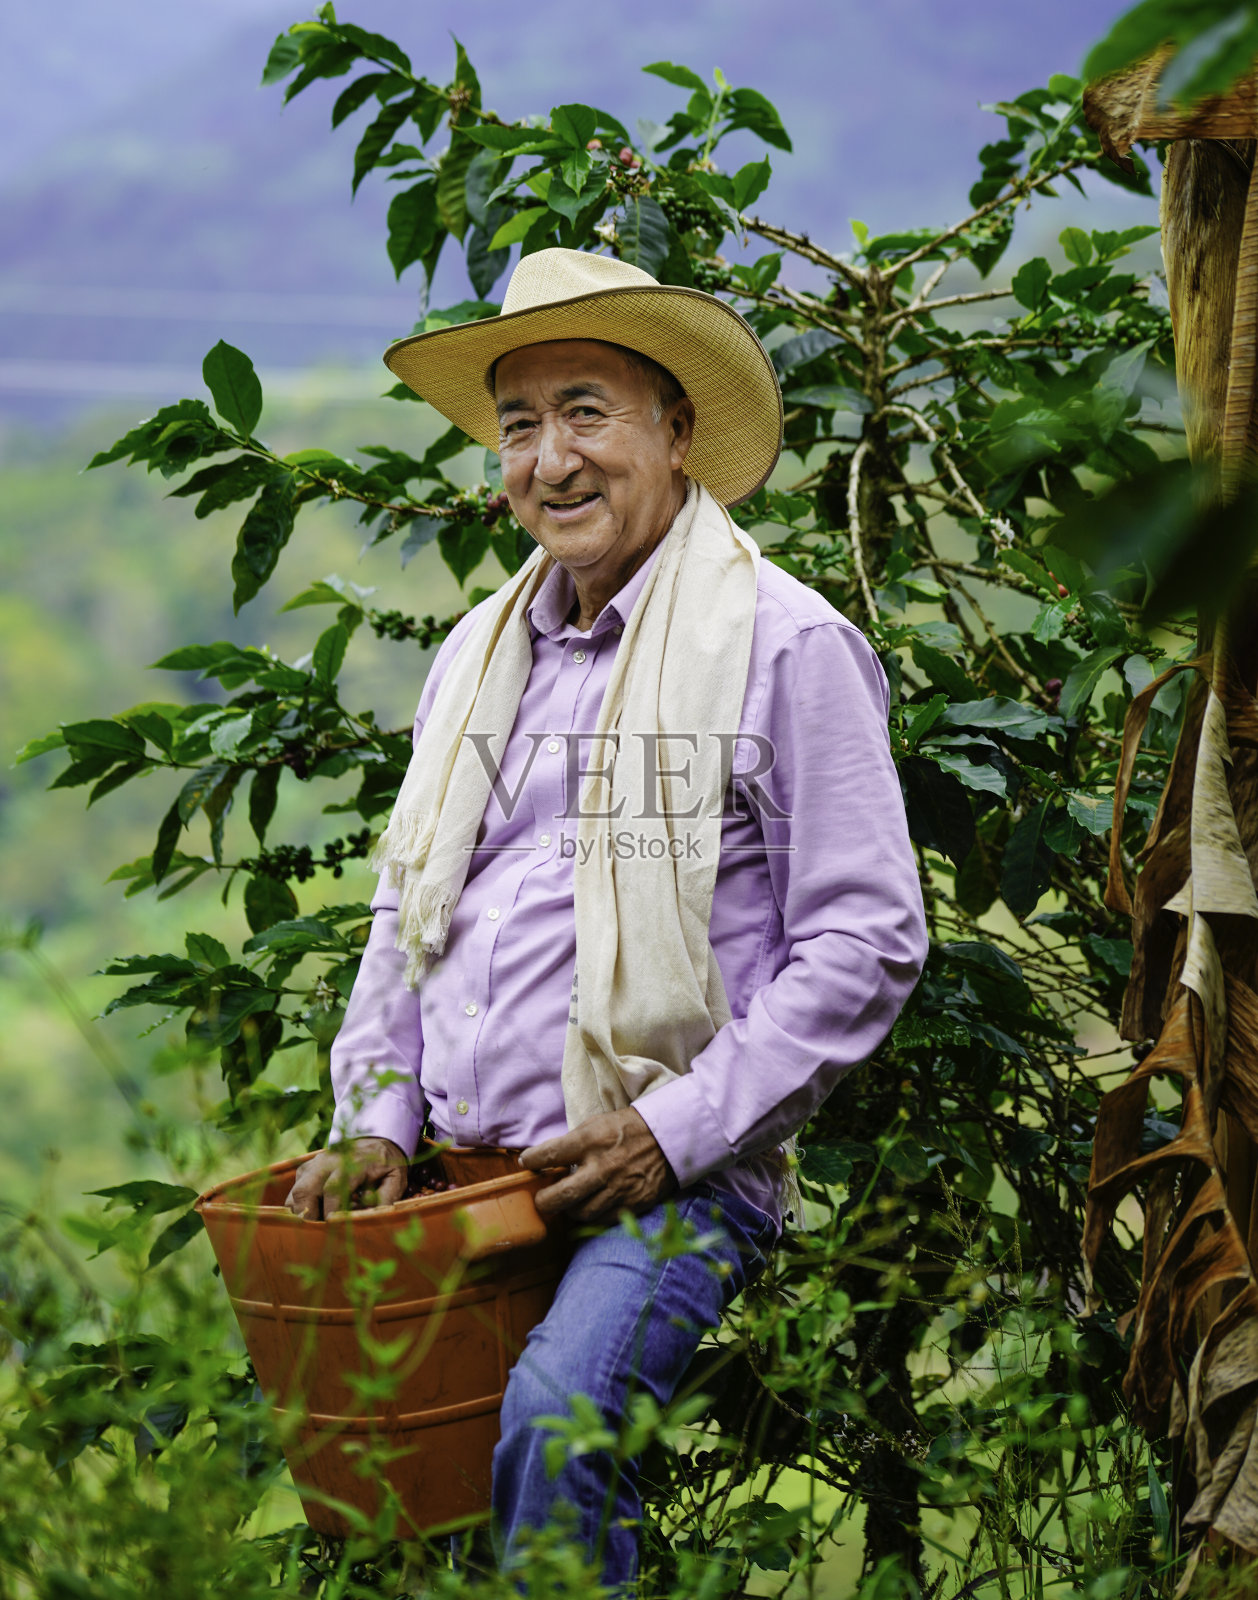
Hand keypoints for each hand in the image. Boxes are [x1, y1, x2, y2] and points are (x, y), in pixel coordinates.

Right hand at [284, 1137, 407, 1219]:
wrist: (374, 1142)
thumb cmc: (386, 1165)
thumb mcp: (395, 1178)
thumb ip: (386, 1197)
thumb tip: (370, 1215)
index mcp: (352, 1163)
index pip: (333, 1188)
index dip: (330, 1210)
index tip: (332, 1226)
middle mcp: (328, 1162)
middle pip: (305, 1190)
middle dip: (307, 1215)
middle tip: (318, 1232)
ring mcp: (314, 1165)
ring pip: (295, 1193)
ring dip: (302, 1213)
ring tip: (318, 1224)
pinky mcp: (306, 1169)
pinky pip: (294, 1192)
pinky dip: (300, 1207)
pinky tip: (316, 1214)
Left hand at [519, 1107, 675, 1222]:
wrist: (668, 1137)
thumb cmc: (627, 1129)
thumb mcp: (597, 1124)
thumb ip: (573, 1142)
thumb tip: (546, 1158)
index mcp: (590, 1141)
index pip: (549, 1154)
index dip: (531, 1160)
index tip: (527, 1163)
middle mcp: (602, 1167)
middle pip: (560, 1196)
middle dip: (543, 1201)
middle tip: (541, 1199)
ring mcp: (618, 1188)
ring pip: (580, 1213)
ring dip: (569, 1210)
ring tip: (567, 1204)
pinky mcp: (633, 1203)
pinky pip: (603, 1220)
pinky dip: (592, 1216)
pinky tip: (590, 1207)